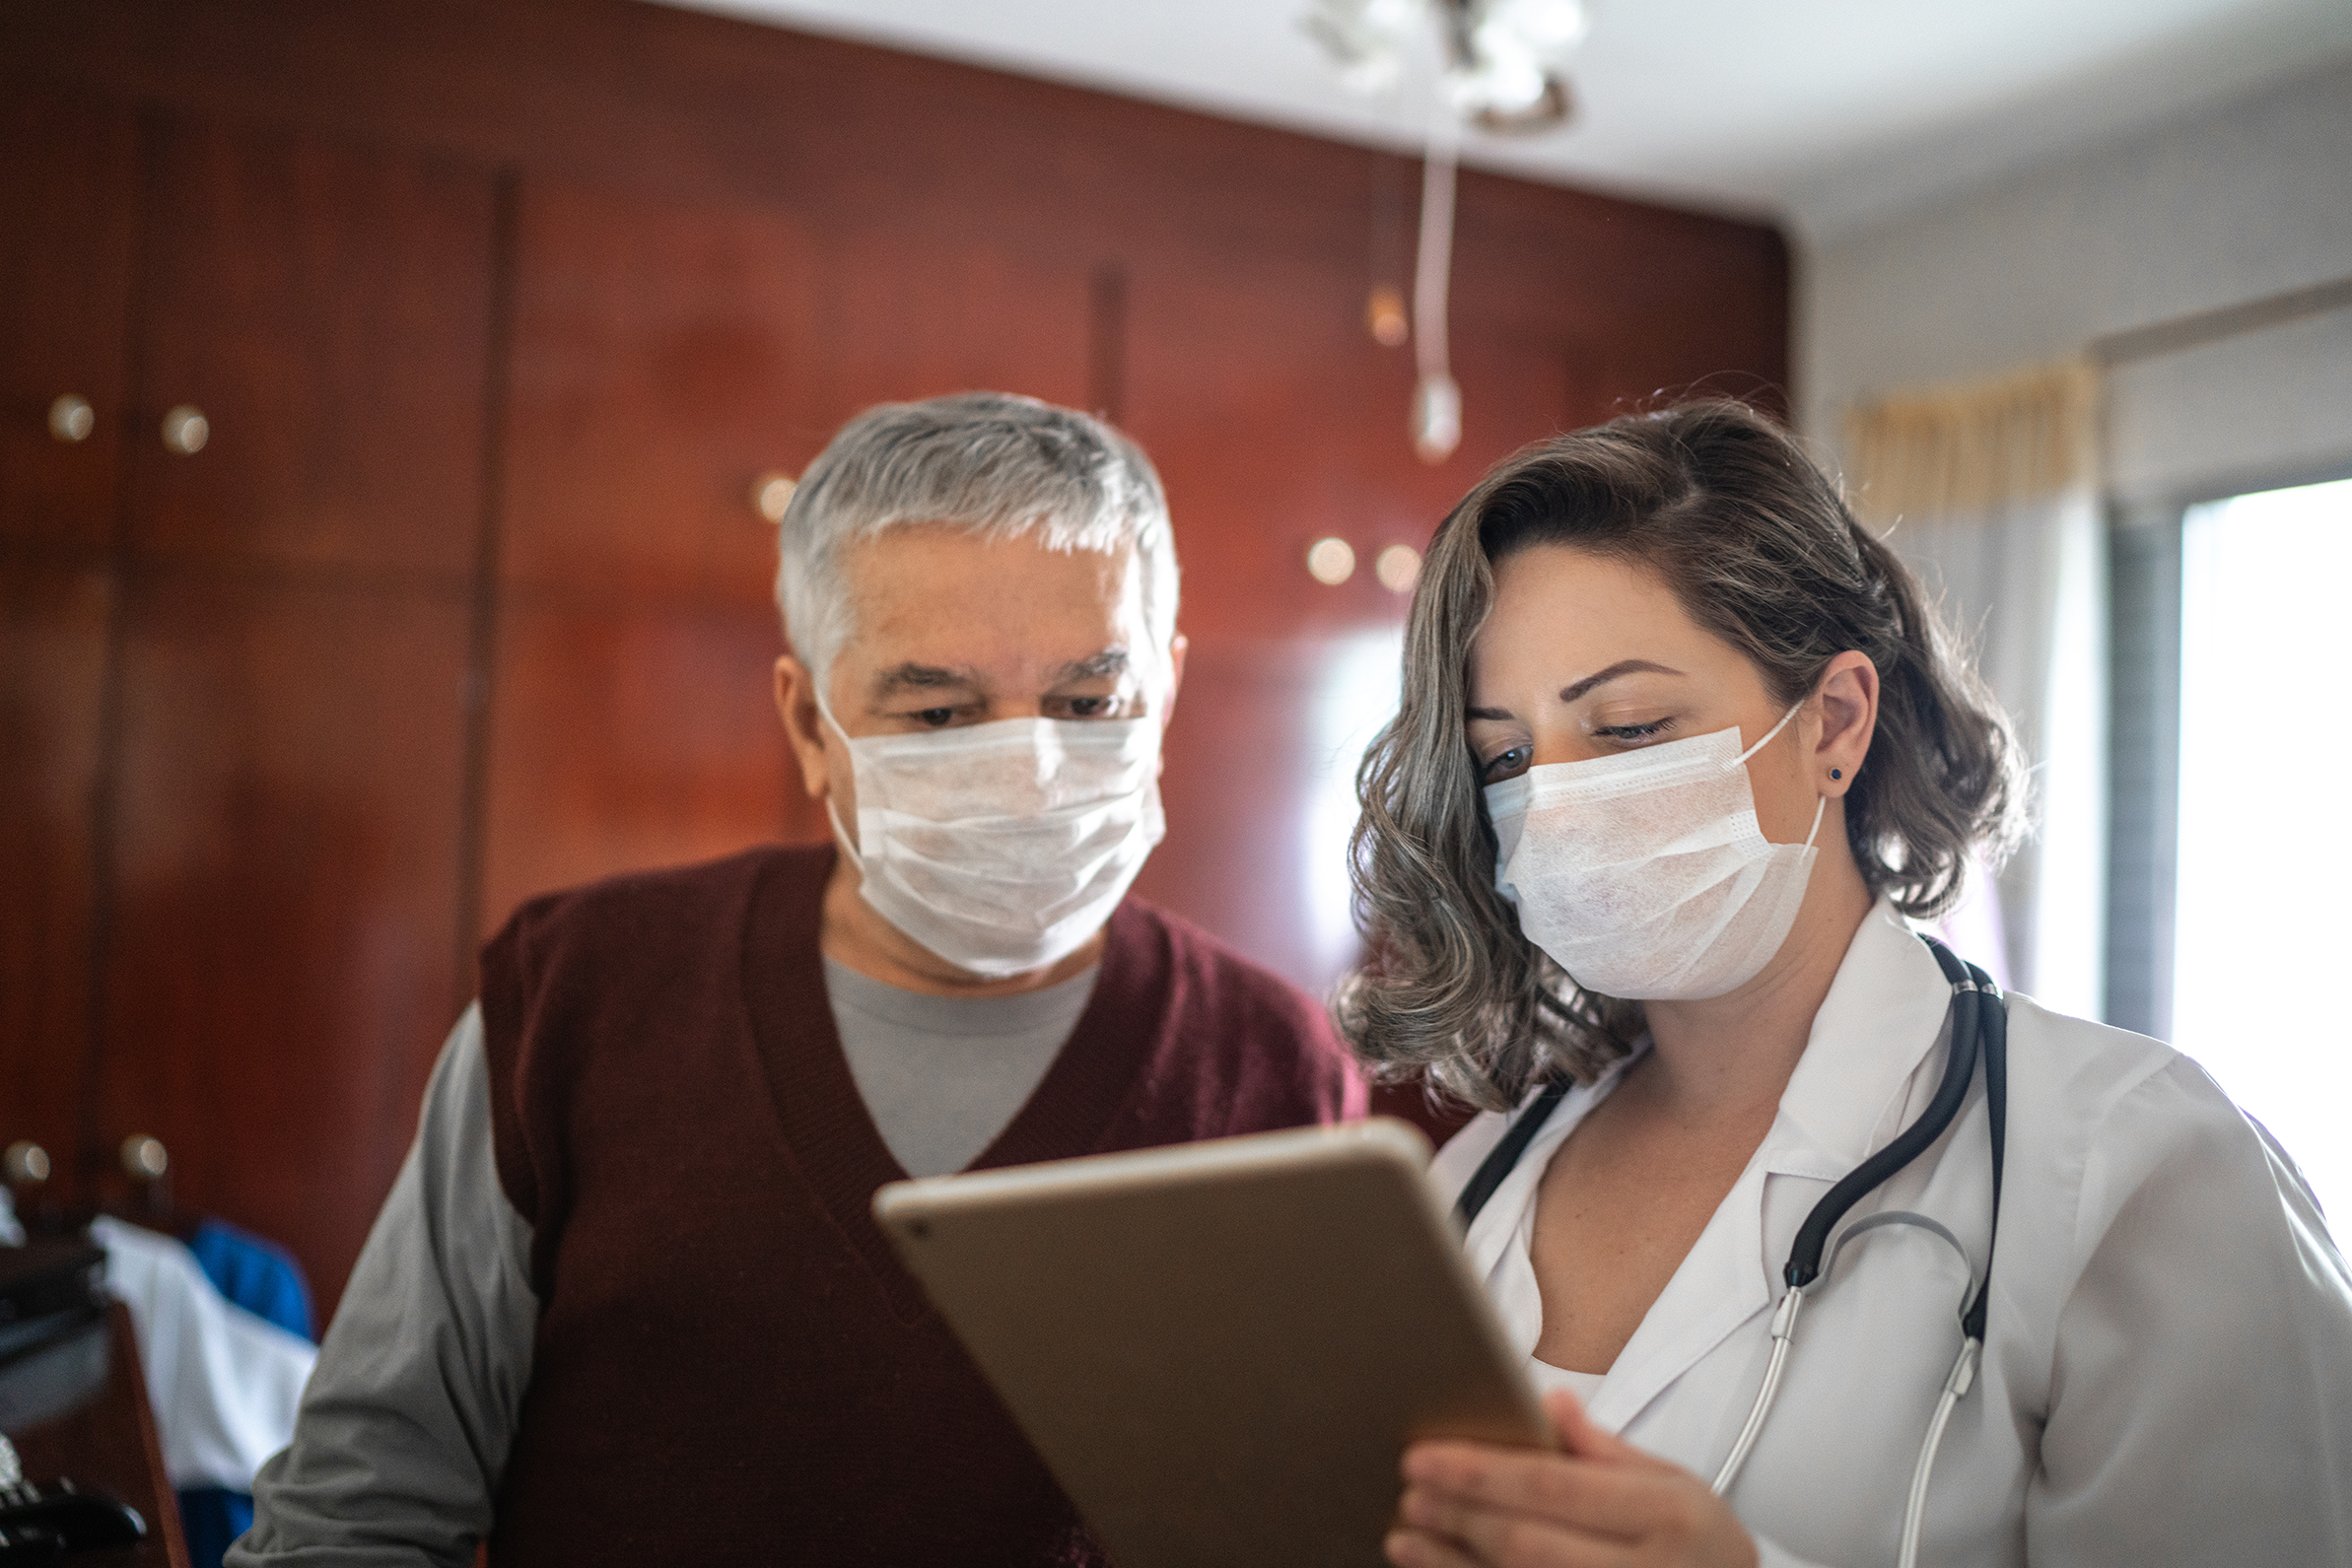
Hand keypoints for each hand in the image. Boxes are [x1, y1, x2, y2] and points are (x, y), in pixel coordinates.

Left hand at [1386, 1390, 1758, 1567]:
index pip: (1554, 1487)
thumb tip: (1546, 1401)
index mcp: (1663, 1514)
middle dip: (1459, 1515)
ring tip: (1406, 1533)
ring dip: (1451, 1563)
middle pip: (1527, 1544)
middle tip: (1410, 1489)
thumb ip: (1604, 1448)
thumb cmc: (1701, 1542)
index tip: (1424, 1455)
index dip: (1481, 1472)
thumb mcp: (1675, 1482)